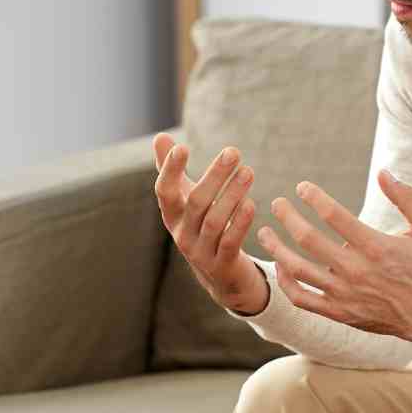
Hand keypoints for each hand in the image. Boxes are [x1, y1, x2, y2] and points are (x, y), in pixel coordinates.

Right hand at [153, 133, 268, 315]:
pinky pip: (230, 242)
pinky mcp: (222, 265)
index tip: (182, 147)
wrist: (219, 276)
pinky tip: (251, 203)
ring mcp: (201, 252)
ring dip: (232, 195)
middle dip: (215, 176)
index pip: (164, 191)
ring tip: (249, 171)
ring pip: (215, 221)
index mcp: (171, 216)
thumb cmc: (200, 226)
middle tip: (233, 151)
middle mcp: (182, 234)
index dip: (170, 171)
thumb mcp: (184, 199)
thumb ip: (171, 169)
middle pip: (196, 202)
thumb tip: (160, 136)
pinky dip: (241, 222)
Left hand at [257, 171, 411, 348]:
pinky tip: (280, 265)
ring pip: (298, 270)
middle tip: (278, 204)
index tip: (302, 187)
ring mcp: (345, 294)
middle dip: (288, 217)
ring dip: (276, 248)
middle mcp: (357, 271)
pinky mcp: (339, 312)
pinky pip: (301, 298)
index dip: (314, 198)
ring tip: (263, 232)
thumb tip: (383, 172)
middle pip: (309, 240)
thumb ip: (406, 197)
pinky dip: (285, 282)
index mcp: (376, 247)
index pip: (335, 217)